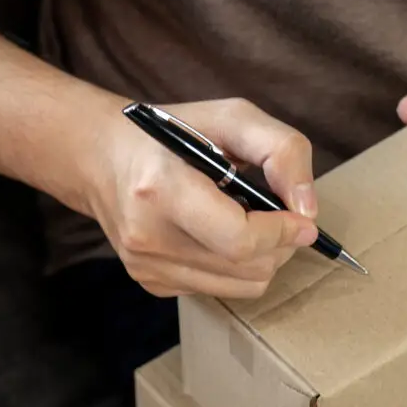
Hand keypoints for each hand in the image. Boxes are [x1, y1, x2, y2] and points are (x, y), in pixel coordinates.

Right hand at [84, 98, 318, 297]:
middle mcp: (147, 236)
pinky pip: (217, 289)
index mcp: (161, 190)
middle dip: (280, 246)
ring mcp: (146, 266)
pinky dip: (232, 266)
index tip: (303, 222)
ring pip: (240, 288)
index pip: (240, 240)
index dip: (282, 235)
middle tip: (280, 217)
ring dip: (261, 259)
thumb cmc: (168, 132)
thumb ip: (281, 151)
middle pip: (248, 270)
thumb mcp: (231, 117)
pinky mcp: (149, 283)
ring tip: (247, 222)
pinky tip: (216, 235)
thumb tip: (307, 210)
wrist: (100, 158)